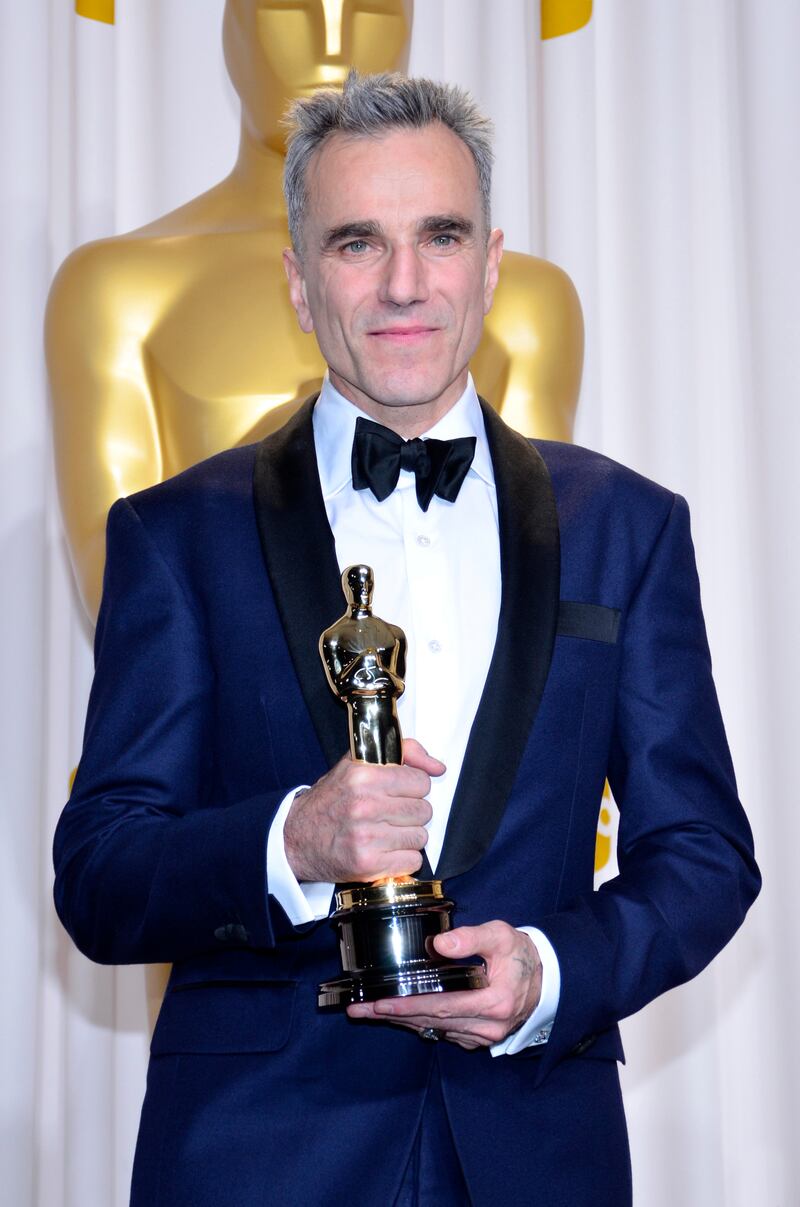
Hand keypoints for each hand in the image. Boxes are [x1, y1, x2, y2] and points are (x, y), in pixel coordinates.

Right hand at [283, 739, 444, 883]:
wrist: (295, 838)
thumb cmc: (331, 800)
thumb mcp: (358, 764)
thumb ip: (402, 753)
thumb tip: (438, 767)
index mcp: (363, 775)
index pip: (421, 781)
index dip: (412, 787)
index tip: (397, 792)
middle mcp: (365, 805)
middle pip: (424, 810)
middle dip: (410, 813)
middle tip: (389, 814)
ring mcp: (367, 837)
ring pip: (421, 837)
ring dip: (407, 837)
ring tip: (385, 833)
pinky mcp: (368, 865)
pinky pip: (412, 861)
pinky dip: (402, 859)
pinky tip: (384, 851)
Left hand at [346, 922, 542, 1049]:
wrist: (545, 979)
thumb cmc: (520, 954)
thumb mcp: (501, 936)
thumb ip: (471, 938)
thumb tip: (439, 944)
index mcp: (494, 1001)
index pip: (441, 1005)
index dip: (408, 1005)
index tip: (379, 1002)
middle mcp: (487, 1026)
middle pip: (431, 1021)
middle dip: (392, 1015)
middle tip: (358, 1008)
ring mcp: (482, 1036)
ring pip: (434, 1029)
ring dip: (401, 1020)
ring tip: (368, 1011)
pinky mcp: (477, 1038)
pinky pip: (443, 1032)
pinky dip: (419, 1022)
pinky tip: (398, 1014)